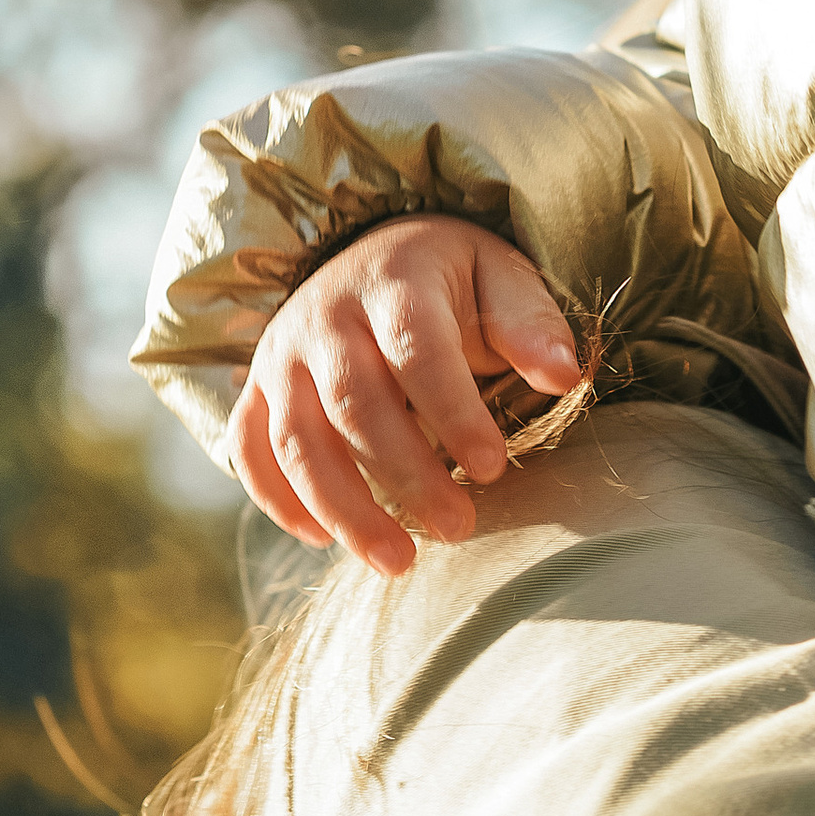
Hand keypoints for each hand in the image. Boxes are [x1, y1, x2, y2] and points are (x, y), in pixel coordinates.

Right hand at [228, 214, 581, 577]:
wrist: (372, 253)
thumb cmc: (450, 280)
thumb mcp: (500, 278)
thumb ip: (529, 325)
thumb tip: (566, 375)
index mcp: (392, 282)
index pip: (417, 351)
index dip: (453, 413)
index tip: (492, 469)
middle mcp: (324, 318)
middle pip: (355, 404)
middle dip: (406, 474)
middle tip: (458, 527)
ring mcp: (281, 356)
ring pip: (297, 439)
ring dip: (344, 507)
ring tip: (398, 562)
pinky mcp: (256, 389)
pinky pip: (248, 448)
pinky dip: (275, 499)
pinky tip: (321, 539)